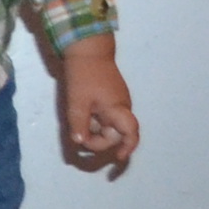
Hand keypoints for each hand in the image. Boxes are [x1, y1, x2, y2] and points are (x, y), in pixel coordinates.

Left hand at [56, 39, 139, 176]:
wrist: (88, 50)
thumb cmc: (84, 75)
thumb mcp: (77, 102)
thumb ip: (79, 124)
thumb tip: (80, 142)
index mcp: (118, 109)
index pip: (131, 133)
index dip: (128, 148)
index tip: (118, 158)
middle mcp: (121, 108)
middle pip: (115, 134)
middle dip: (99, 140)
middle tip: (80, 137)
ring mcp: (116, 102)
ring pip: (108, 125)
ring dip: (95, 129)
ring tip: (79, 119)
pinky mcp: (110, 97)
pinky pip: (105, 116)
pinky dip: (94, 120)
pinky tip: (82, 113)